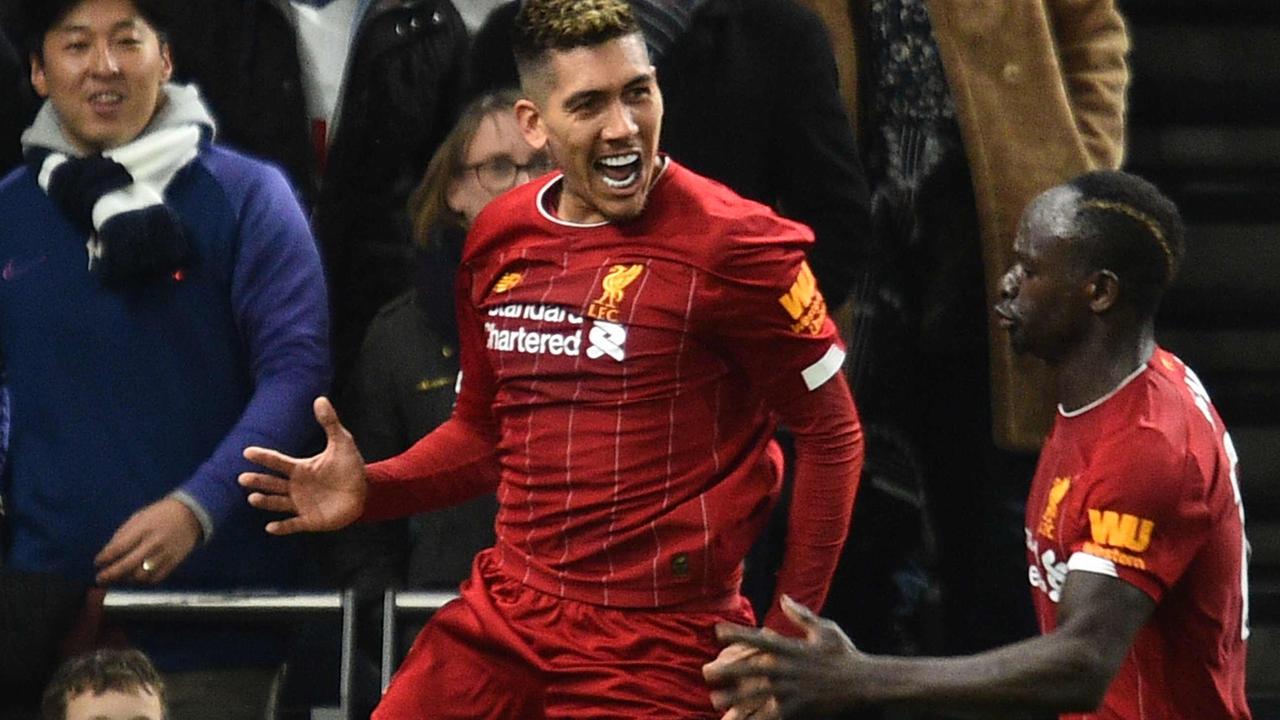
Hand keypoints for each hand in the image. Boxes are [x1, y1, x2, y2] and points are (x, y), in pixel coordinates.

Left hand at [94, 497, 201, 584]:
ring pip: (141, 576)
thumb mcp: (139, 517)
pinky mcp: (174, 563)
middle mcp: (153, 544)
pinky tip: (135, 578)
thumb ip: (123, 534)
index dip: (105, 558)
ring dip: (126, 580)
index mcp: (143, 529)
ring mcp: (165, 555)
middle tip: (100, 579)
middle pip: (128, 565)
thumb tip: (108, 553)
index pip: (119, 548)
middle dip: (110, 574)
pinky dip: (143, 582)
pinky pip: (155, 579)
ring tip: (118, 579)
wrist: (191, 515)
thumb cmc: (160, 514)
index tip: (97, 562)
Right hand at [239, 396, 366, 534]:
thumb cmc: (349, 467)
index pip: (278, 461)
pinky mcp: (310, 520)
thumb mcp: (342, 443)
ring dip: (265, 501)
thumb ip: (330, 423)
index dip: (264, 457)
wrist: (363, 492)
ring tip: (253, 498)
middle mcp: (296, 486)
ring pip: (278, 503)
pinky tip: (271, 527)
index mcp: (300, 469)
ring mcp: (301, 504)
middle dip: (258, 481)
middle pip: (272, 483)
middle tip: (243, 478)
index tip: (247, 452)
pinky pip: (293, 524)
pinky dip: (282, 527)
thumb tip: (320, 398)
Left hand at [704, 595, 865, 717]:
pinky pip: (771, 715)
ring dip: (733, 699)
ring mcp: (792, 690)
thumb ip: (801, 615)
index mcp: (792, 648)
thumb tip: (784, 598)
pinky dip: (755, 718)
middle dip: (726, 671)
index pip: (758, 638)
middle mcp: (788, 668)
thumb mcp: (825, 629)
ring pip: (755, 695)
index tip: (717, 630)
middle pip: (750, 669)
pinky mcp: (798, 709)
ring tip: (715, 701)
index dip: (736, 633)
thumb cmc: (845, 654)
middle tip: (705, 672)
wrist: (865, 683)